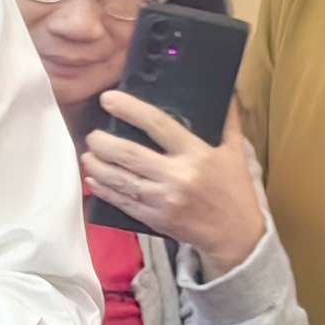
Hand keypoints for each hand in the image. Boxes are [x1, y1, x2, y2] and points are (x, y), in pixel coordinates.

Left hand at [82, 98, 267, 277]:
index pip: (158, 125)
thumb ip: (228, 119)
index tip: (108, 99)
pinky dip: (105, 190)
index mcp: (196, 154)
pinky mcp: (156, 219)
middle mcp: (177, 176)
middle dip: (104, 142)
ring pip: (121, 180)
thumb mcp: (236, 151)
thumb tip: (226, 89)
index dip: (130, 110)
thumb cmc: (235, 190)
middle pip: (130, 155)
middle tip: (92, 134)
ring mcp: (164, 200)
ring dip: (98, 166)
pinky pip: (124, 202)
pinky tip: (94, 179)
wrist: (236, 236)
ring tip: (88, 154)